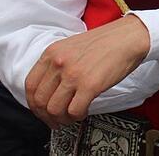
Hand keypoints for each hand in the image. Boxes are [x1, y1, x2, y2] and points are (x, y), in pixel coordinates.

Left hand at [25, 15, 150, 128]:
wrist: (128, 38)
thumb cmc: (105, 42)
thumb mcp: (72, 47)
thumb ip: (57, 64)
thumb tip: (50, 89)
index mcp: (52, 53)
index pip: (30, 85)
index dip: (34, 104)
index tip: (42, 110)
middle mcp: (59, 63)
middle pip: (40, 101)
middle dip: (47, 116)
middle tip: (56, 120)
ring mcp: (73, 74)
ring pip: (55, 109)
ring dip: (62, 118)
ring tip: (72, 116)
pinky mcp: (90, 85)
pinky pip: (74, 111)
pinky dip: (77, 116)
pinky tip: (84, 110)